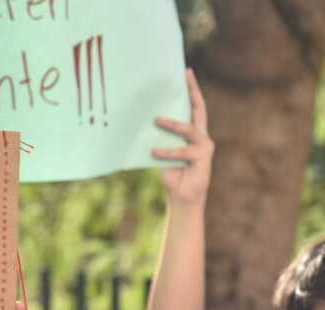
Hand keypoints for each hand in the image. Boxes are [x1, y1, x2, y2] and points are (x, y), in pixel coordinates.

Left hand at [152, 68, 214, 207]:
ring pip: (189, 129)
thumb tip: (146, 122)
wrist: (181, 197)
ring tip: (156, 120)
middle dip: (192, 91)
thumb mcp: (162, 151)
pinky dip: (167, 151)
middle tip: (183, 75)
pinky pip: (182, 151)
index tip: (185, 71)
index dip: (191, 89)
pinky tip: (154, 151)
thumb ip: (160, 137)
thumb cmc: (171, 174)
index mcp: (193, 133)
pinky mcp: (202, 158)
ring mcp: (204, 146)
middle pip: (199, 109)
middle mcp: (202, 136)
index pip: (193, 106)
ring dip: (172, 124)